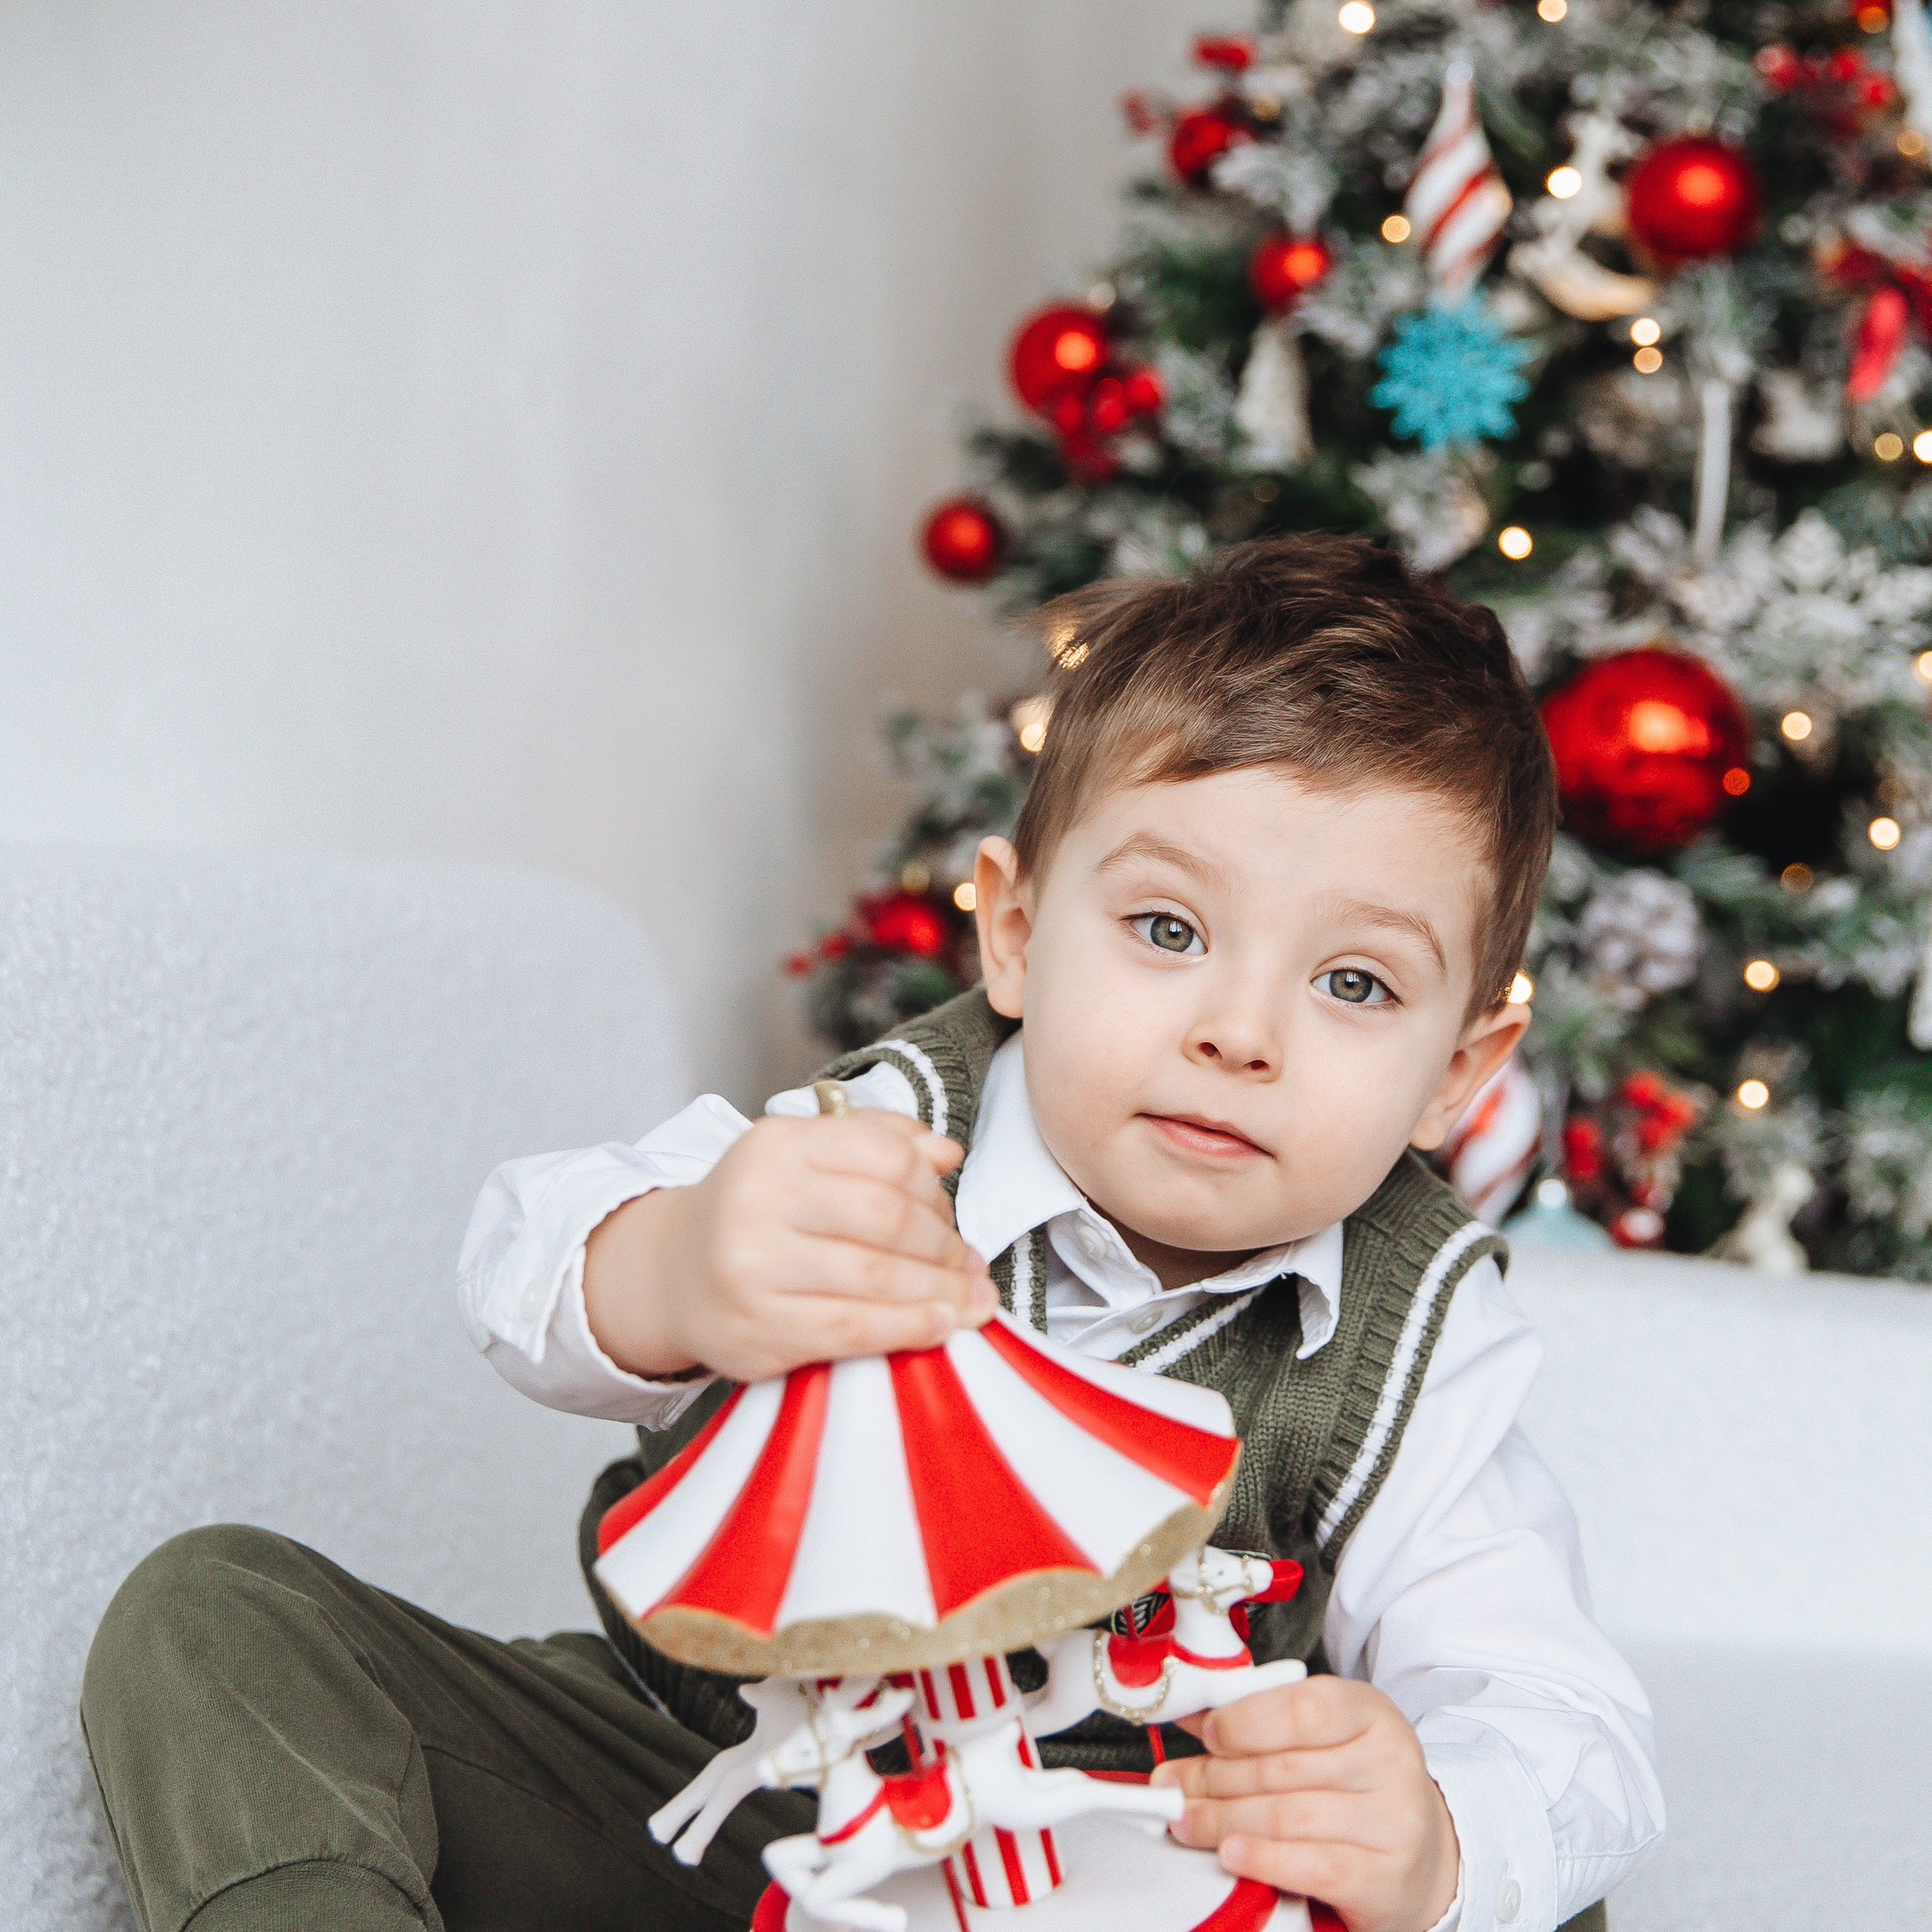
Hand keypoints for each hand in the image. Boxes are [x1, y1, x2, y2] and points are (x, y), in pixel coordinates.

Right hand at [582, 1113, 996, 1382]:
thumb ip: (879, 1140)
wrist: (676, 1274)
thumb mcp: (805, 1154)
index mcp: (779, 1145)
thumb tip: (946, 1152)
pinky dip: (909, 1329)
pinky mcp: (761, 1329)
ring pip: (879, 1279)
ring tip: (970, 1297)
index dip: (934, 1189)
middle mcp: (760, 1200)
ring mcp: (756, 1268)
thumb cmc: (757, 1210)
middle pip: (890, 1220)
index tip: (950, 1211)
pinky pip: (855, 1331)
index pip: (888, 1158)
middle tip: (968, 1263)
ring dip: (942, 1292)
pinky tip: (941, 1325)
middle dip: (945, 1246)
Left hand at [1152, 1677, 1459, 1931]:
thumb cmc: (1356, 1790)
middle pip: (1281, 1768)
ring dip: (1223, 1820)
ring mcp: (1394, 1820)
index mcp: (1370, 1712)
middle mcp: (1390, 1761)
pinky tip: (1232, 1854)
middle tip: (1175, 1790)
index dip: (1244, 1721)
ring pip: (1287, 1816)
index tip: (1206, 1735)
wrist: (1421, 1858)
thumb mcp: (1318, 1742)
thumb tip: (1189, 1714)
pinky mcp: (1385, 1876)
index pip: (1301, 1707)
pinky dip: (1263, 1859)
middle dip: (1215, 1779)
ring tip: (1187, 1821)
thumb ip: (1256, 1724)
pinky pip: (1313, 1865)